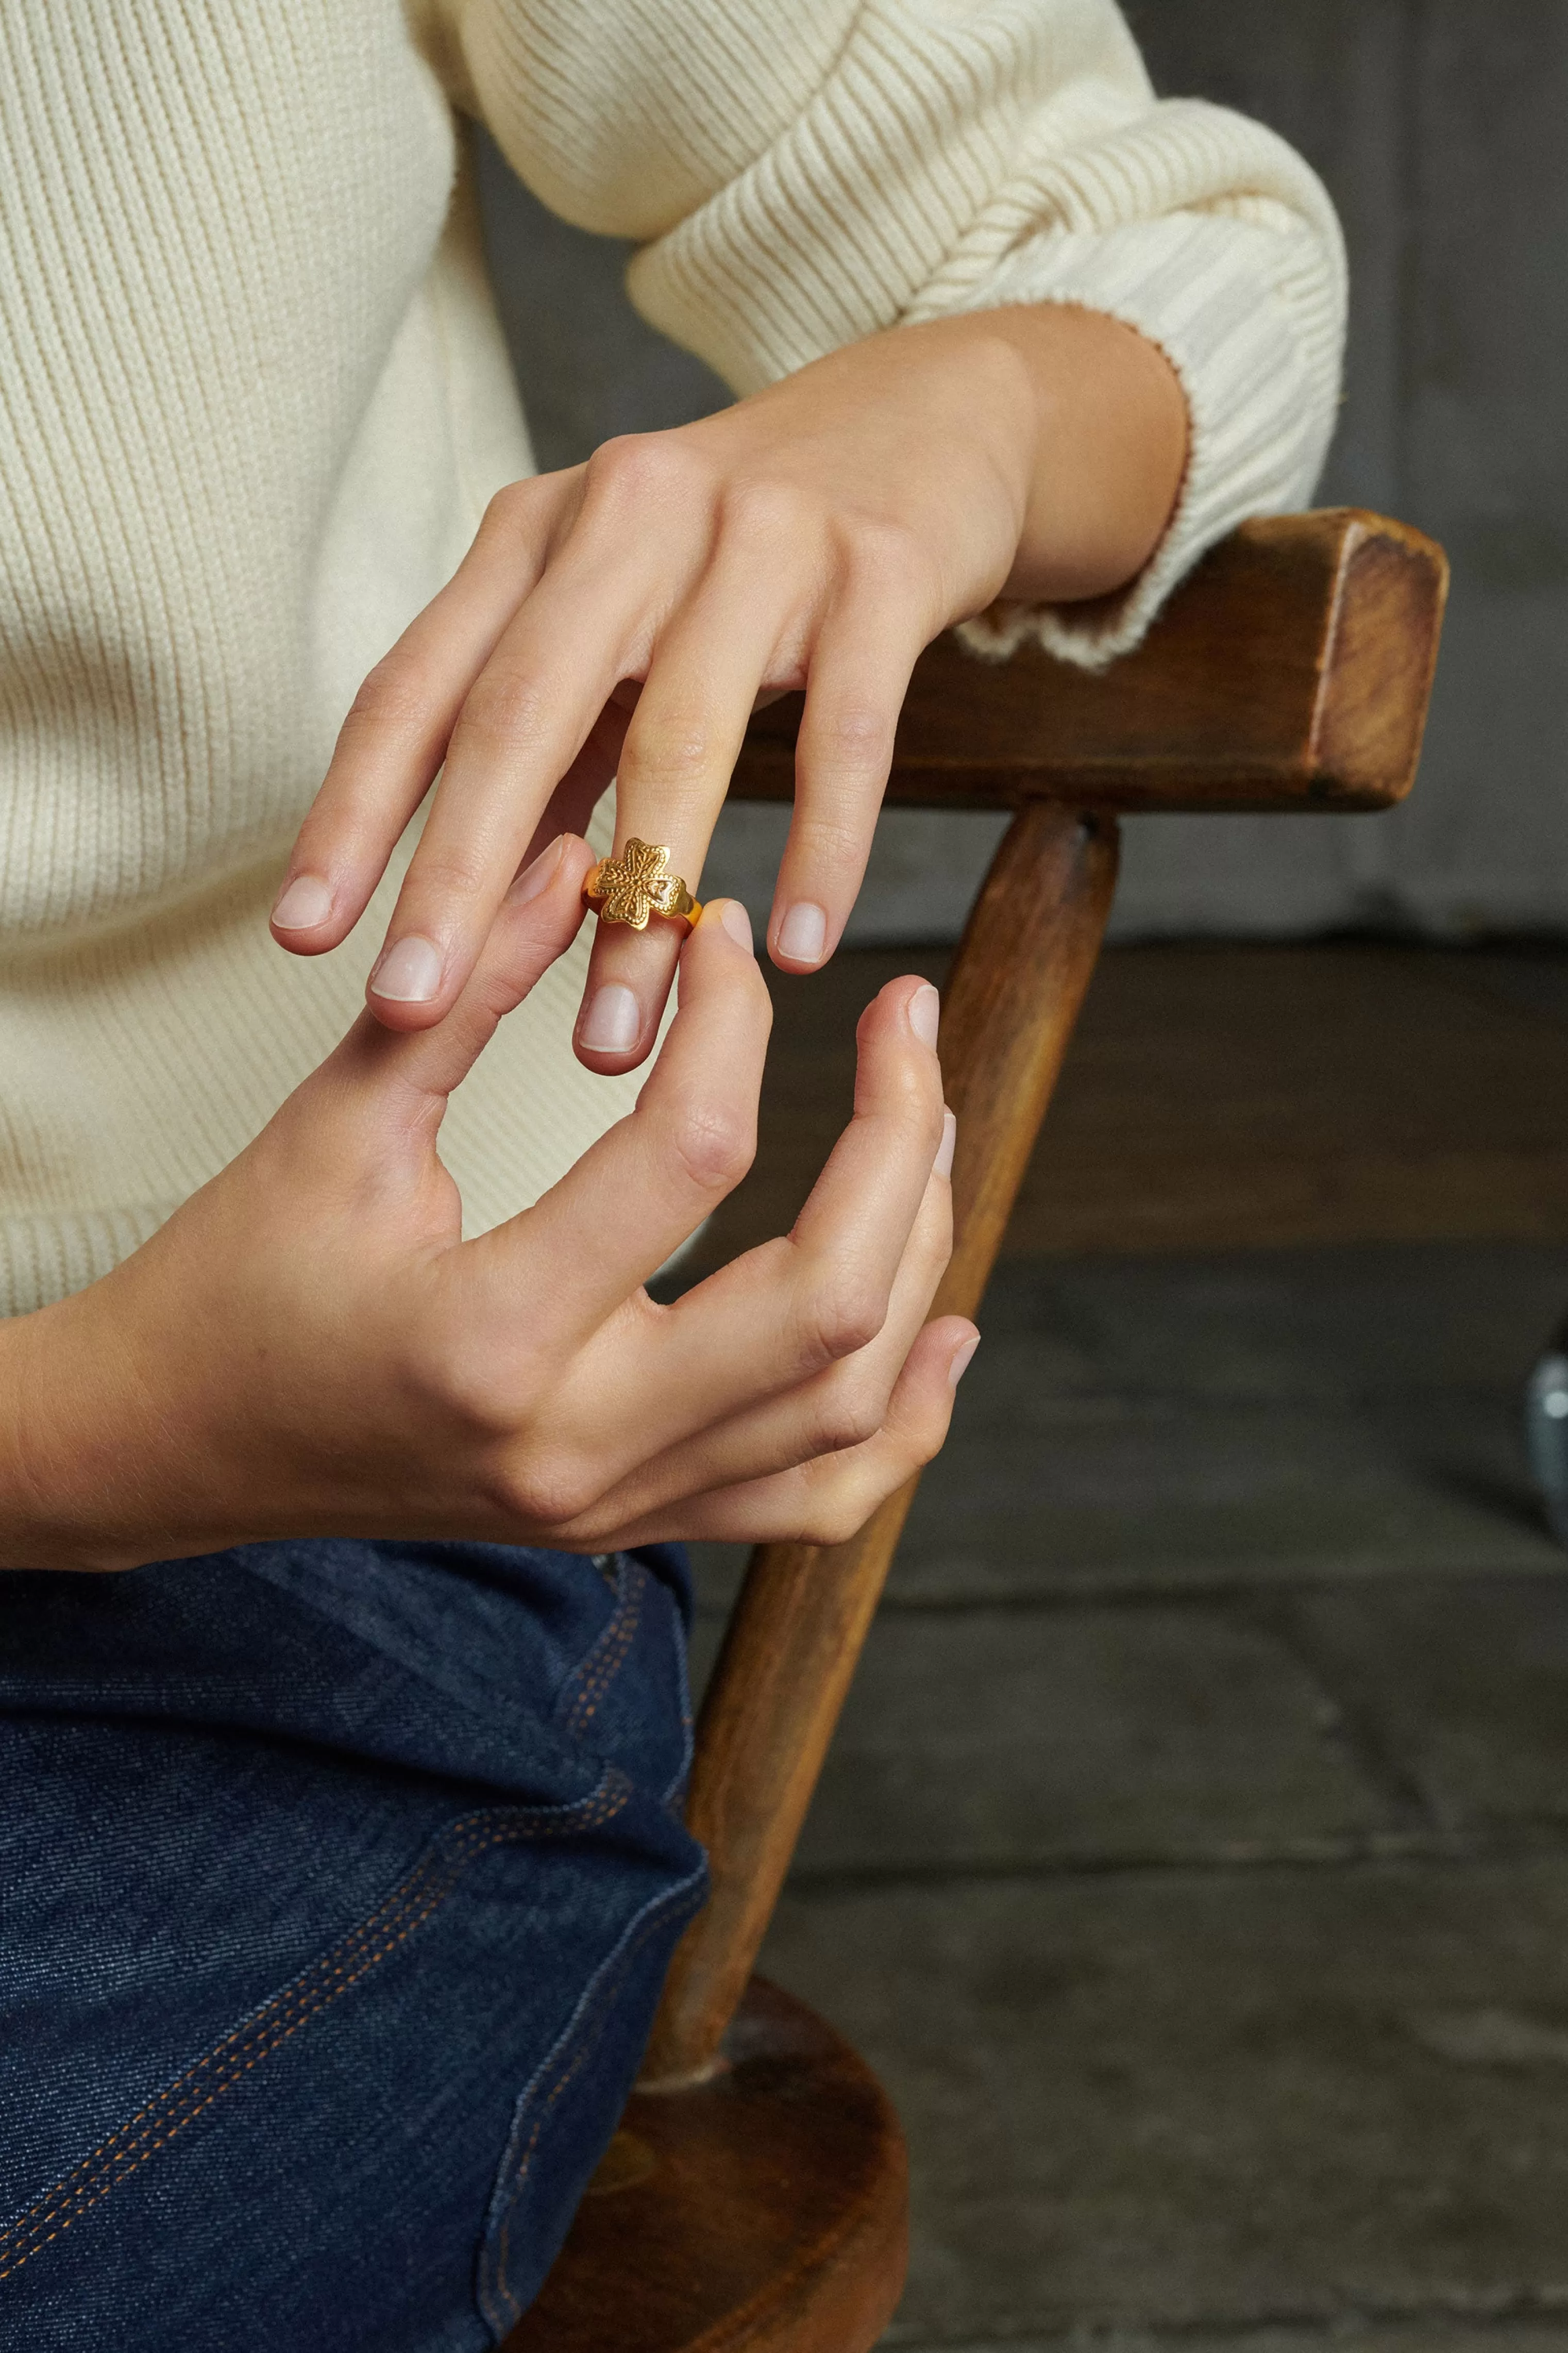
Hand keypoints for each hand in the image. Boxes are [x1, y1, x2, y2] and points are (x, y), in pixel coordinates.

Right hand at [0, 836, 976, 1571]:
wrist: (178, 1442)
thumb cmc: (240, 1281)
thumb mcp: (337, 1119)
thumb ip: (471, 990)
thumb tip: (596, 858)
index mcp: (490, 1338)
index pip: (689, 1157)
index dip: (733, 1017)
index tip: (721, 932)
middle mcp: (577, 1447)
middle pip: (829, 1307)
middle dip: (901, 1142)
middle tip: (908, 1018)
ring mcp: (618, 1506)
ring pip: (850, 1408)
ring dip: (921, 1255)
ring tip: (928, 1126)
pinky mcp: (634, 1524)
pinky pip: (817, 1500)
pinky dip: (903, 1420)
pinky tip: (945, 1326)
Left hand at [270, 304, 1183, 1069]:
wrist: (933, 416)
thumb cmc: (746, 544)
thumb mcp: (621, 609)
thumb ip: (551, 733)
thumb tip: (473, 896)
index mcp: (538, 532)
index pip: (419, 683)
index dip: (352, 812)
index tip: (303, 935)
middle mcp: (630, 516)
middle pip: (520, 711)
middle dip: (452, 873)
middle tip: (409, 1005)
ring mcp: (760, 536)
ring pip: (681, 737)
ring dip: (640, 905)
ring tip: (610, 1042)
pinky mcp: (878, 572)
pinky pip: (845, 735)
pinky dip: (822, 851)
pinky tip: (801, 953)